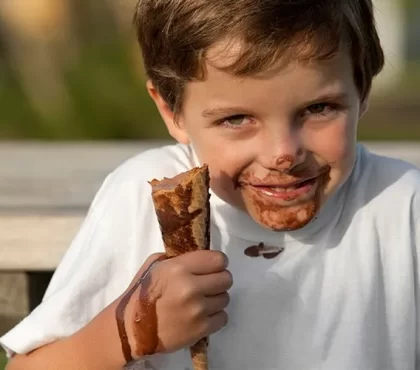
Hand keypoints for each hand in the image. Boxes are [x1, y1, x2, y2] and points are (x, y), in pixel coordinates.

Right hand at [116, 250, 232, 361]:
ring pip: (225, 298)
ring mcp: (198, 310)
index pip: (218, 259)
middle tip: (207, 285)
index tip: (211, 268)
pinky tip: (201, 316)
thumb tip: (200, 258)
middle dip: (219, 280)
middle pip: (226, 278)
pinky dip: (215, 317)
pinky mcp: (201, 329)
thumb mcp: (155, 266)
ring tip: (201, 301)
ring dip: (216, 299)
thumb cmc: (142, 294)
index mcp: (178, 268)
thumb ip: (179, 258)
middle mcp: (191, 287)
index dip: (217, 263)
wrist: (131, 330)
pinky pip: (223, 317)